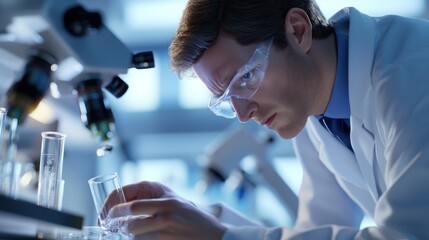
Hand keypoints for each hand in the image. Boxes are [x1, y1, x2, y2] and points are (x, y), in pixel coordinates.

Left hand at [108, 181, 226, 239]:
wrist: (216, 237)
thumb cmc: (195, 220)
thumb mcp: (178, 203)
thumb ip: (157, 203)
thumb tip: (129, 208)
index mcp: (167, 202)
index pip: (133, 206)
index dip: (116, 211)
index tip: (109, 215)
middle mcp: (167, 217)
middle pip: (131, 226)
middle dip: (120, 229)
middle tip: (114, 229)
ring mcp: (167, 234)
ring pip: (136, 239)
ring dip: (131, 238)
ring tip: (134, 235)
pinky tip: (146, 239)